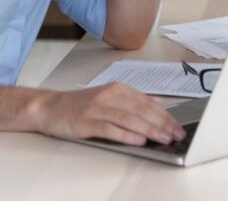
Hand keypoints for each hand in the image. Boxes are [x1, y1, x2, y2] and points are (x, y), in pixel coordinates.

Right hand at [33, 83, 185, 145]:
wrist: (50, 106)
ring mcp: (98, 107)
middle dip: (162, 123)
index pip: (147, 102)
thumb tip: (154, 117)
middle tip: (176, 135)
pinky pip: (111, 128)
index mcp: (118, 88)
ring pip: (130, 118)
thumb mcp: (107, 99)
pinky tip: (139, 140)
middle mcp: (110, 95)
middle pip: (142, 110)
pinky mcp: (88, 121)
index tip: (177, 126)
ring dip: (150, 129)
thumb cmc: (80, 105)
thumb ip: (128, 105)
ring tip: (163, 138)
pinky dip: (127, 134)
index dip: (165, 115)